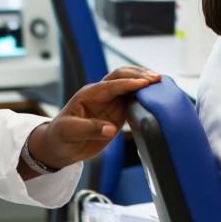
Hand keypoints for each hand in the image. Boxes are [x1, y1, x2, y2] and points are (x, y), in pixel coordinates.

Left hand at [28, 66, 160, 170]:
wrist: (60, 147)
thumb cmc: (60, 137)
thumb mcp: (70, 132)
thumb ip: (90, 129)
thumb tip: (111, 129)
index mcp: (89, 94)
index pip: (111, 85)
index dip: (128, 83)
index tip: (144, 83)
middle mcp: (101, 94)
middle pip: (121, 76)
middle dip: (139, 75)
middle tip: (156, 78)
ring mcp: (110, 102)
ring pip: (129, 83)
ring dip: (143, 80)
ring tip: (160, 81)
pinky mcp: (117, 111)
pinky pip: (132, 98)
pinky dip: (144, 93)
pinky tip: (154, 93)